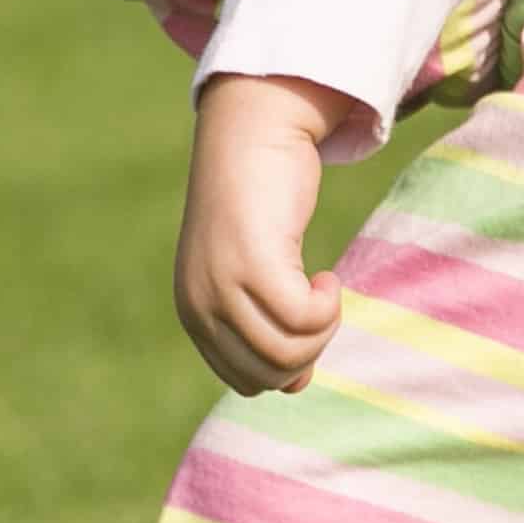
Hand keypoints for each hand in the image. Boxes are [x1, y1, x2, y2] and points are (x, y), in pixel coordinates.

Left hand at [176, 75, 354, 394]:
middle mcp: (201, 305)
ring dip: (323, 329)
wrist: (250, 135)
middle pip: (269, 374)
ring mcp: (223, 285)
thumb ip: (269, 326)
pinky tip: (326, 276)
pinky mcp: (253, 263)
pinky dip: (328, 306)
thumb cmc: (260, 204)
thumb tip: (295, 386)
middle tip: (323, 306)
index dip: (289, 365)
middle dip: (310, 351)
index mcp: (195, 314)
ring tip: (324, 290)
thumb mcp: (259, 275)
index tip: (309, 321)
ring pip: (288, 352)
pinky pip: (304, 319)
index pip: (245, 381)